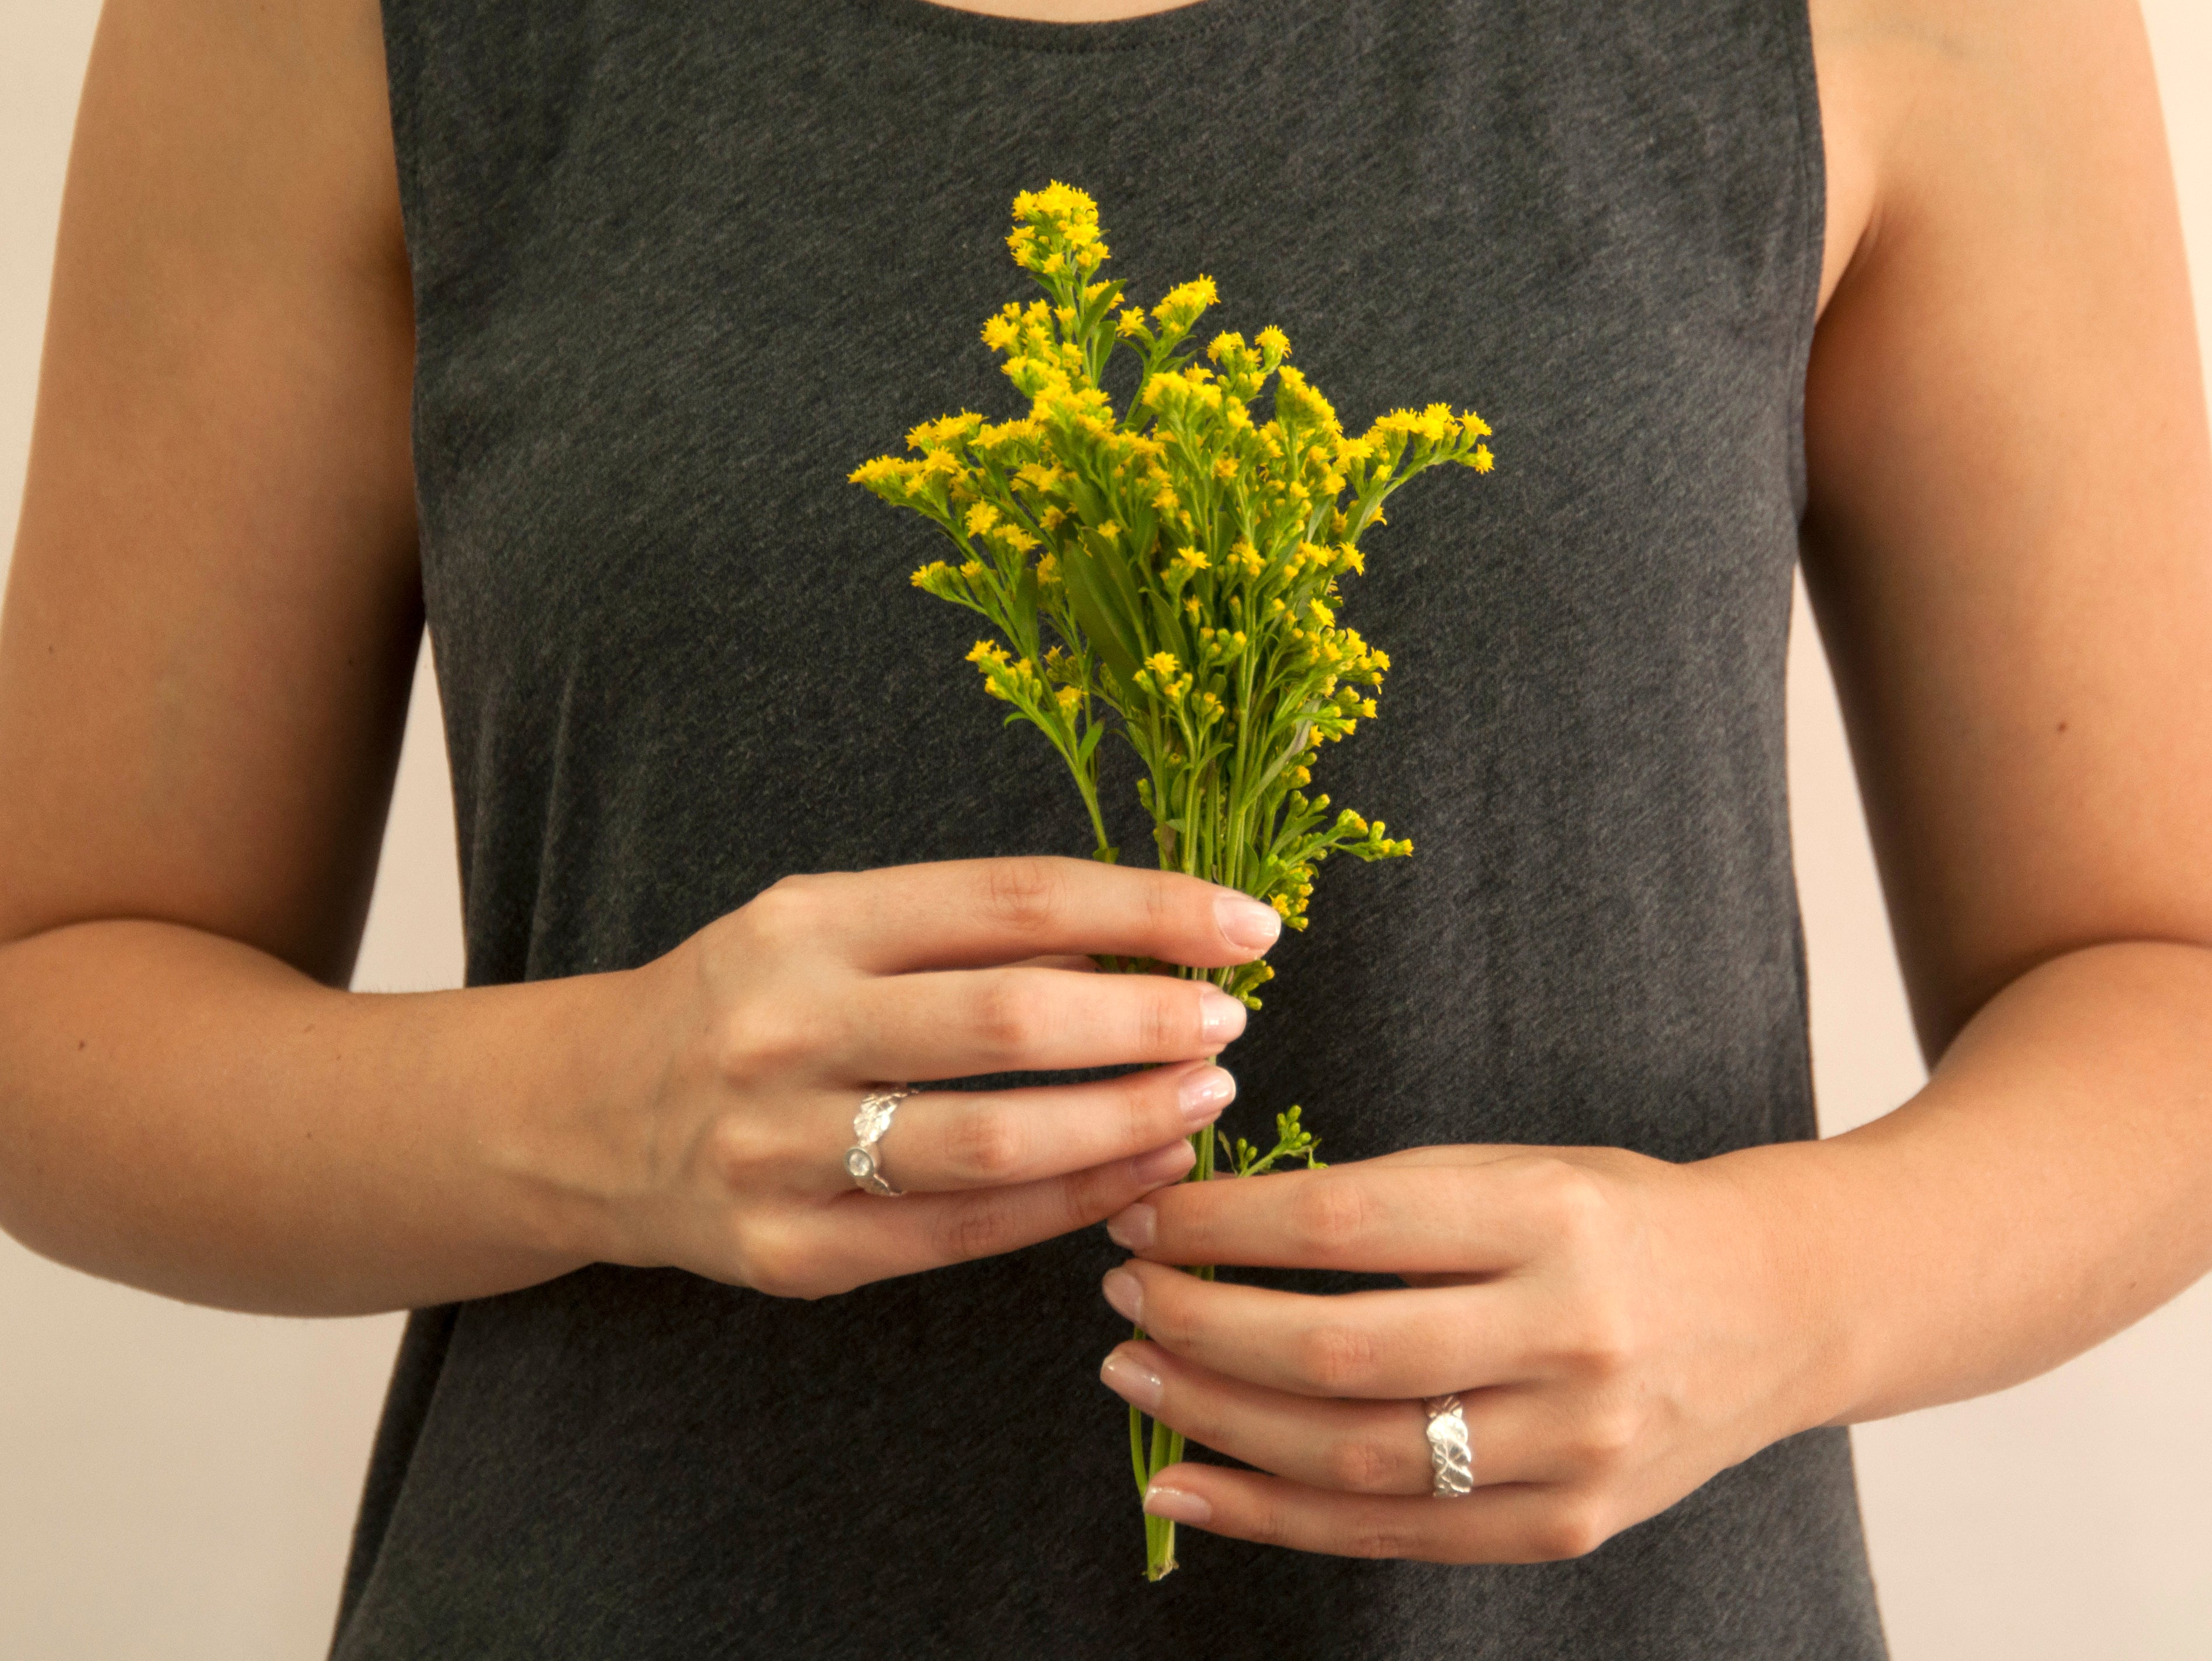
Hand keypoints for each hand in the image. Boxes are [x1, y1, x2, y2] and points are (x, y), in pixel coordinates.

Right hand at [568, 856, 1281, 1297]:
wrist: (583, 1118)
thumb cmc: (743, 1004)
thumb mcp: (828, 929)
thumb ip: (965, 934)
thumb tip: (1137, 948)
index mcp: (809, 923)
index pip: (1013, 899)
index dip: (1146, 910)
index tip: (1247, 924)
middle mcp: (787, 1028)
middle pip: (1010, 1022)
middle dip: (1147, 1023)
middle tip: (1228, 1023)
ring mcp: (782, 1150)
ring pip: (997, 1144)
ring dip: (1128, 1122)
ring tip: (1204, 1099)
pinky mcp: (793, 1254)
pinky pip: (965, 1233)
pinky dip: (1073, 1206)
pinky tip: (1142, 1175)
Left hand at [1093, 1145, 1828, 1561]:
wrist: (1776, 1305)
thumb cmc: (1618, 1218)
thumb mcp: (1515, 1171)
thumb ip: (1386, 1203)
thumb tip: (1216, 1233)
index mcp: (1549, 1218)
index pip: (1345, 1223)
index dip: (1222, 1225)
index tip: (1144, 1214)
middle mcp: (1566, 1336)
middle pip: (1338, 1352)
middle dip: (1202, 1326)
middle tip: (1122, 1297)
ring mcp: (1573, 1448)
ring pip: (1354, 1460)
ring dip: (1218, 1423)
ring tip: (1135, 1377)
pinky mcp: (1566, 1526)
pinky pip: (1393, 1535)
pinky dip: (1274, 1518)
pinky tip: (1190, 1485)